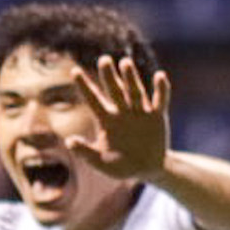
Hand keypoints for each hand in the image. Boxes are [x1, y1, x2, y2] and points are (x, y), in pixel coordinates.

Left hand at [76, 54, 171, 182]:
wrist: (147, 169)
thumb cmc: (120, 166)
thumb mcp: (100, 162)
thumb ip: (85, 152)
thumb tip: (69, 141)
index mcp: (106, 120)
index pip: (93, 99)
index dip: (84, 86)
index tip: (74, 71)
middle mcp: (122, 111)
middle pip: (114, 90)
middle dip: (109, 76)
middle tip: (103, 60)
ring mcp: (140, 112)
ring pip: (134, 91)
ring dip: (131, 78)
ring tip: (125, 63)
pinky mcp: (157, 116)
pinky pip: (160, 100)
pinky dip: (161, 89)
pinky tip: (160, 76)